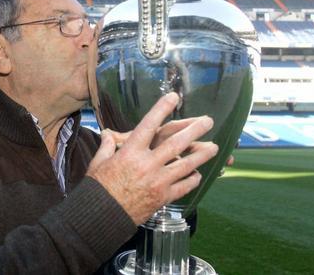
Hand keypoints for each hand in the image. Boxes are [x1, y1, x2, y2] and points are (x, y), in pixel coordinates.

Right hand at [86, 93, 217, 224]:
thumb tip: (107, 134)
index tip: (174, 97)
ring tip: (214, 147)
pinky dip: (193, 179)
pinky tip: (198, 174)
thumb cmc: (98, 188)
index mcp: (130, 152)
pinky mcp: (163, 197)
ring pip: (186, 164)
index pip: (149, 125)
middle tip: (208, 121)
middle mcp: (147, 164)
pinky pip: (184, 186)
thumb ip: (107, 146)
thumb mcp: (98, 162)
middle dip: (194, 130)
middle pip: (176, 143)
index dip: (162, 109)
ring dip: (202, 154)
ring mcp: (158, 181)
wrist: (102, 216)